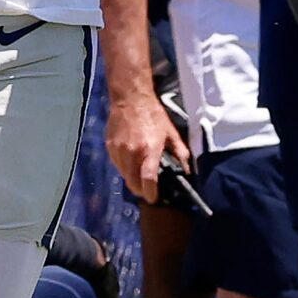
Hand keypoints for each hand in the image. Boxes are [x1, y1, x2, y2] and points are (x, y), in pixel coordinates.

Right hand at [106, 90, 190, 205]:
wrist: (130, 98)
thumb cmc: (153, 114)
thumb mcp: (170, 132)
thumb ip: (180, 152)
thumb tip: (188, 169)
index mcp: (149, 149)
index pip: (148, 179)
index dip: (151, 193)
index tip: (154, 198)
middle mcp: (132, 153)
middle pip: (133, 183)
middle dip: (141, 190)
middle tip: (148, 190)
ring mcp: (118, 150)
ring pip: (124, 176)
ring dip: (132, 179)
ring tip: (140, 174)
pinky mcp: (110, 147)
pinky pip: (117, 166)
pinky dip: (124, 168)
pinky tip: (132, 161)